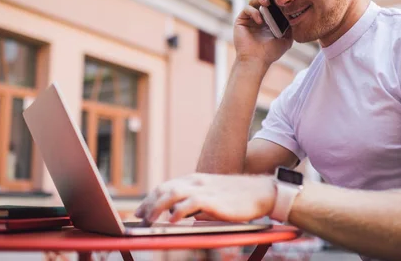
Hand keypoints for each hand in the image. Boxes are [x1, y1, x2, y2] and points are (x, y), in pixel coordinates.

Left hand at [134, 173, 275, 223]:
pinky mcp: (213, 200)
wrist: (261, 192)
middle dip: (149, 204)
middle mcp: (196, 181)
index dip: (150, 198)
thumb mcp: (212, 196)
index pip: (166, 186)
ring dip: (157, 207)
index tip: (139, 211)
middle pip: (164, 189)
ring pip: (172, 194)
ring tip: (149, 220)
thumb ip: (195, 202)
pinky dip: (177, 212)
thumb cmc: (237, 197)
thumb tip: (179, 214)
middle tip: (139, 218)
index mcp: (195, 179)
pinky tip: (171, 221)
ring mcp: (204, 189)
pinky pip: (190, 204)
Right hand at [234, 0, 292, 66]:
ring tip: (267, 3)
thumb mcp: (286, 39)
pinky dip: (254, 12)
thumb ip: (291, 27)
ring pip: (254, 0)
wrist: (256, 60)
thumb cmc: (270, 52)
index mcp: (270, 20)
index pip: (274, 4)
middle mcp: (259, 17)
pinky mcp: (241, 20)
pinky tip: (260, 21)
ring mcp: (250, 18)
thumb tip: (297, 15)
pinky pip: (247, 9)